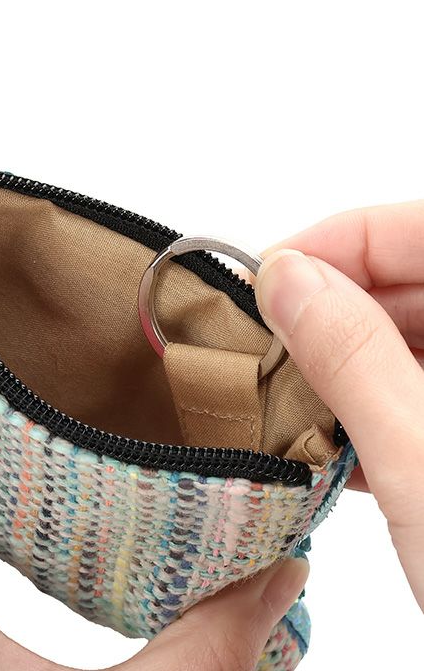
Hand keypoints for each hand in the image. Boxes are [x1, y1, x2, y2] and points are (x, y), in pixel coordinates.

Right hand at [255, 200, 423, 610]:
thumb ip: (352, 356)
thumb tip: (287, 280)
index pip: (419, 228)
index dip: (334, 242)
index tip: (263, 279)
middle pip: (410, 281)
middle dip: (326, 308)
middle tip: (262, 345)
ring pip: (404, 340)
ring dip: (338, 365)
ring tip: (288, 400)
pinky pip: (410, 393)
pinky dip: (362, 409)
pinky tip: (330, 441)